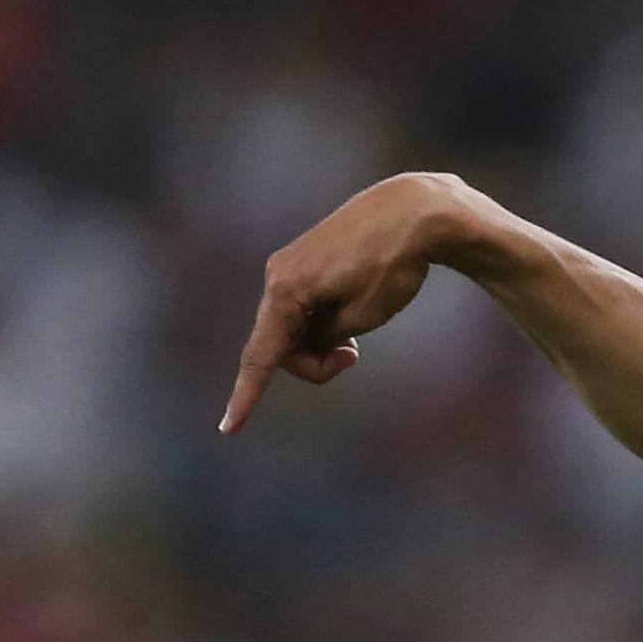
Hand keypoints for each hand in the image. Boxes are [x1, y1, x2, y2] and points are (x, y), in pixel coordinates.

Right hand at [218, 172, 467, 433]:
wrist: (414, 212)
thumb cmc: (393, 265)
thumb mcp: (363, 317)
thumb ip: (328, 338)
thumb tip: (312, 338)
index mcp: (287, 290)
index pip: (261, 356)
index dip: (246, 396)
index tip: (229, 429)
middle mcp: (278, 275)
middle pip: (281, 346)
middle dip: (313, 364)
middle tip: (353, 359)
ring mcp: (289, 266)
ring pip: (292, 328)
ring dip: (320, 343)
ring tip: (357, 336)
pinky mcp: (304, 261)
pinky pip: (302, 308)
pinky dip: (322, 323)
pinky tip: (352, 311)